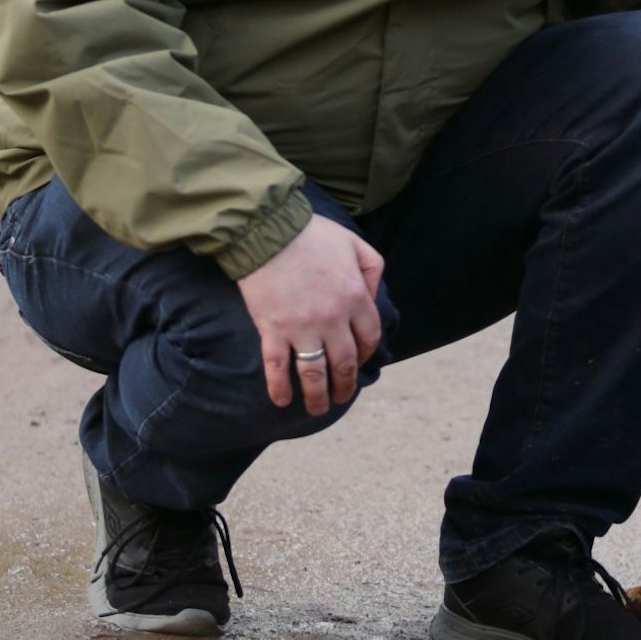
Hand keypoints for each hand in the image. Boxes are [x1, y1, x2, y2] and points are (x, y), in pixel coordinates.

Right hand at [236, 214, 384, 414]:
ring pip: (315, 373)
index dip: (366, 353)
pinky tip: (282, 401)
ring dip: (318, 396)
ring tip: (318, 409)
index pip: (369, 338)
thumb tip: (372, 296)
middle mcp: (333, 319)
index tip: (358, 361)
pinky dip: (280, 388)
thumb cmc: (312, 234)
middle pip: (345, 363)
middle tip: (342, 396)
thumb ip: (372, 270)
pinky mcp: (273, 331)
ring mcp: (302, 328)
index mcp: (355, 297)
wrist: (268, 230)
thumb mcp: (355, 244)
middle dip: (346, 385)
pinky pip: (278, 367)